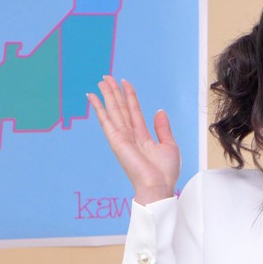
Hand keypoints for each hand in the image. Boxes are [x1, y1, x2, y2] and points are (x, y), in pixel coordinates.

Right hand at [87, 76, 180, 204]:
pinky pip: (106, 121)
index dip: (130, 95)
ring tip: (101, 81)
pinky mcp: (116, 141)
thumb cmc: (164, 173)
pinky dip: (98, 108)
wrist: (158, 186)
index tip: (125, 82)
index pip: (134, 110)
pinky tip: (92, 98)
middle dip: (114, 92)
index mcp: (142, 135)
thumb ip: (162, 128)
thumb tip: (159, 111)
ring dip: (106, 95)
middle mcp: (130, 135)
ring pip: (113, 110)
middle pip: (120, 108)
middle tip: (106, 77)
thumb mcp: (169, 145)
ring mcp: (121, 137)